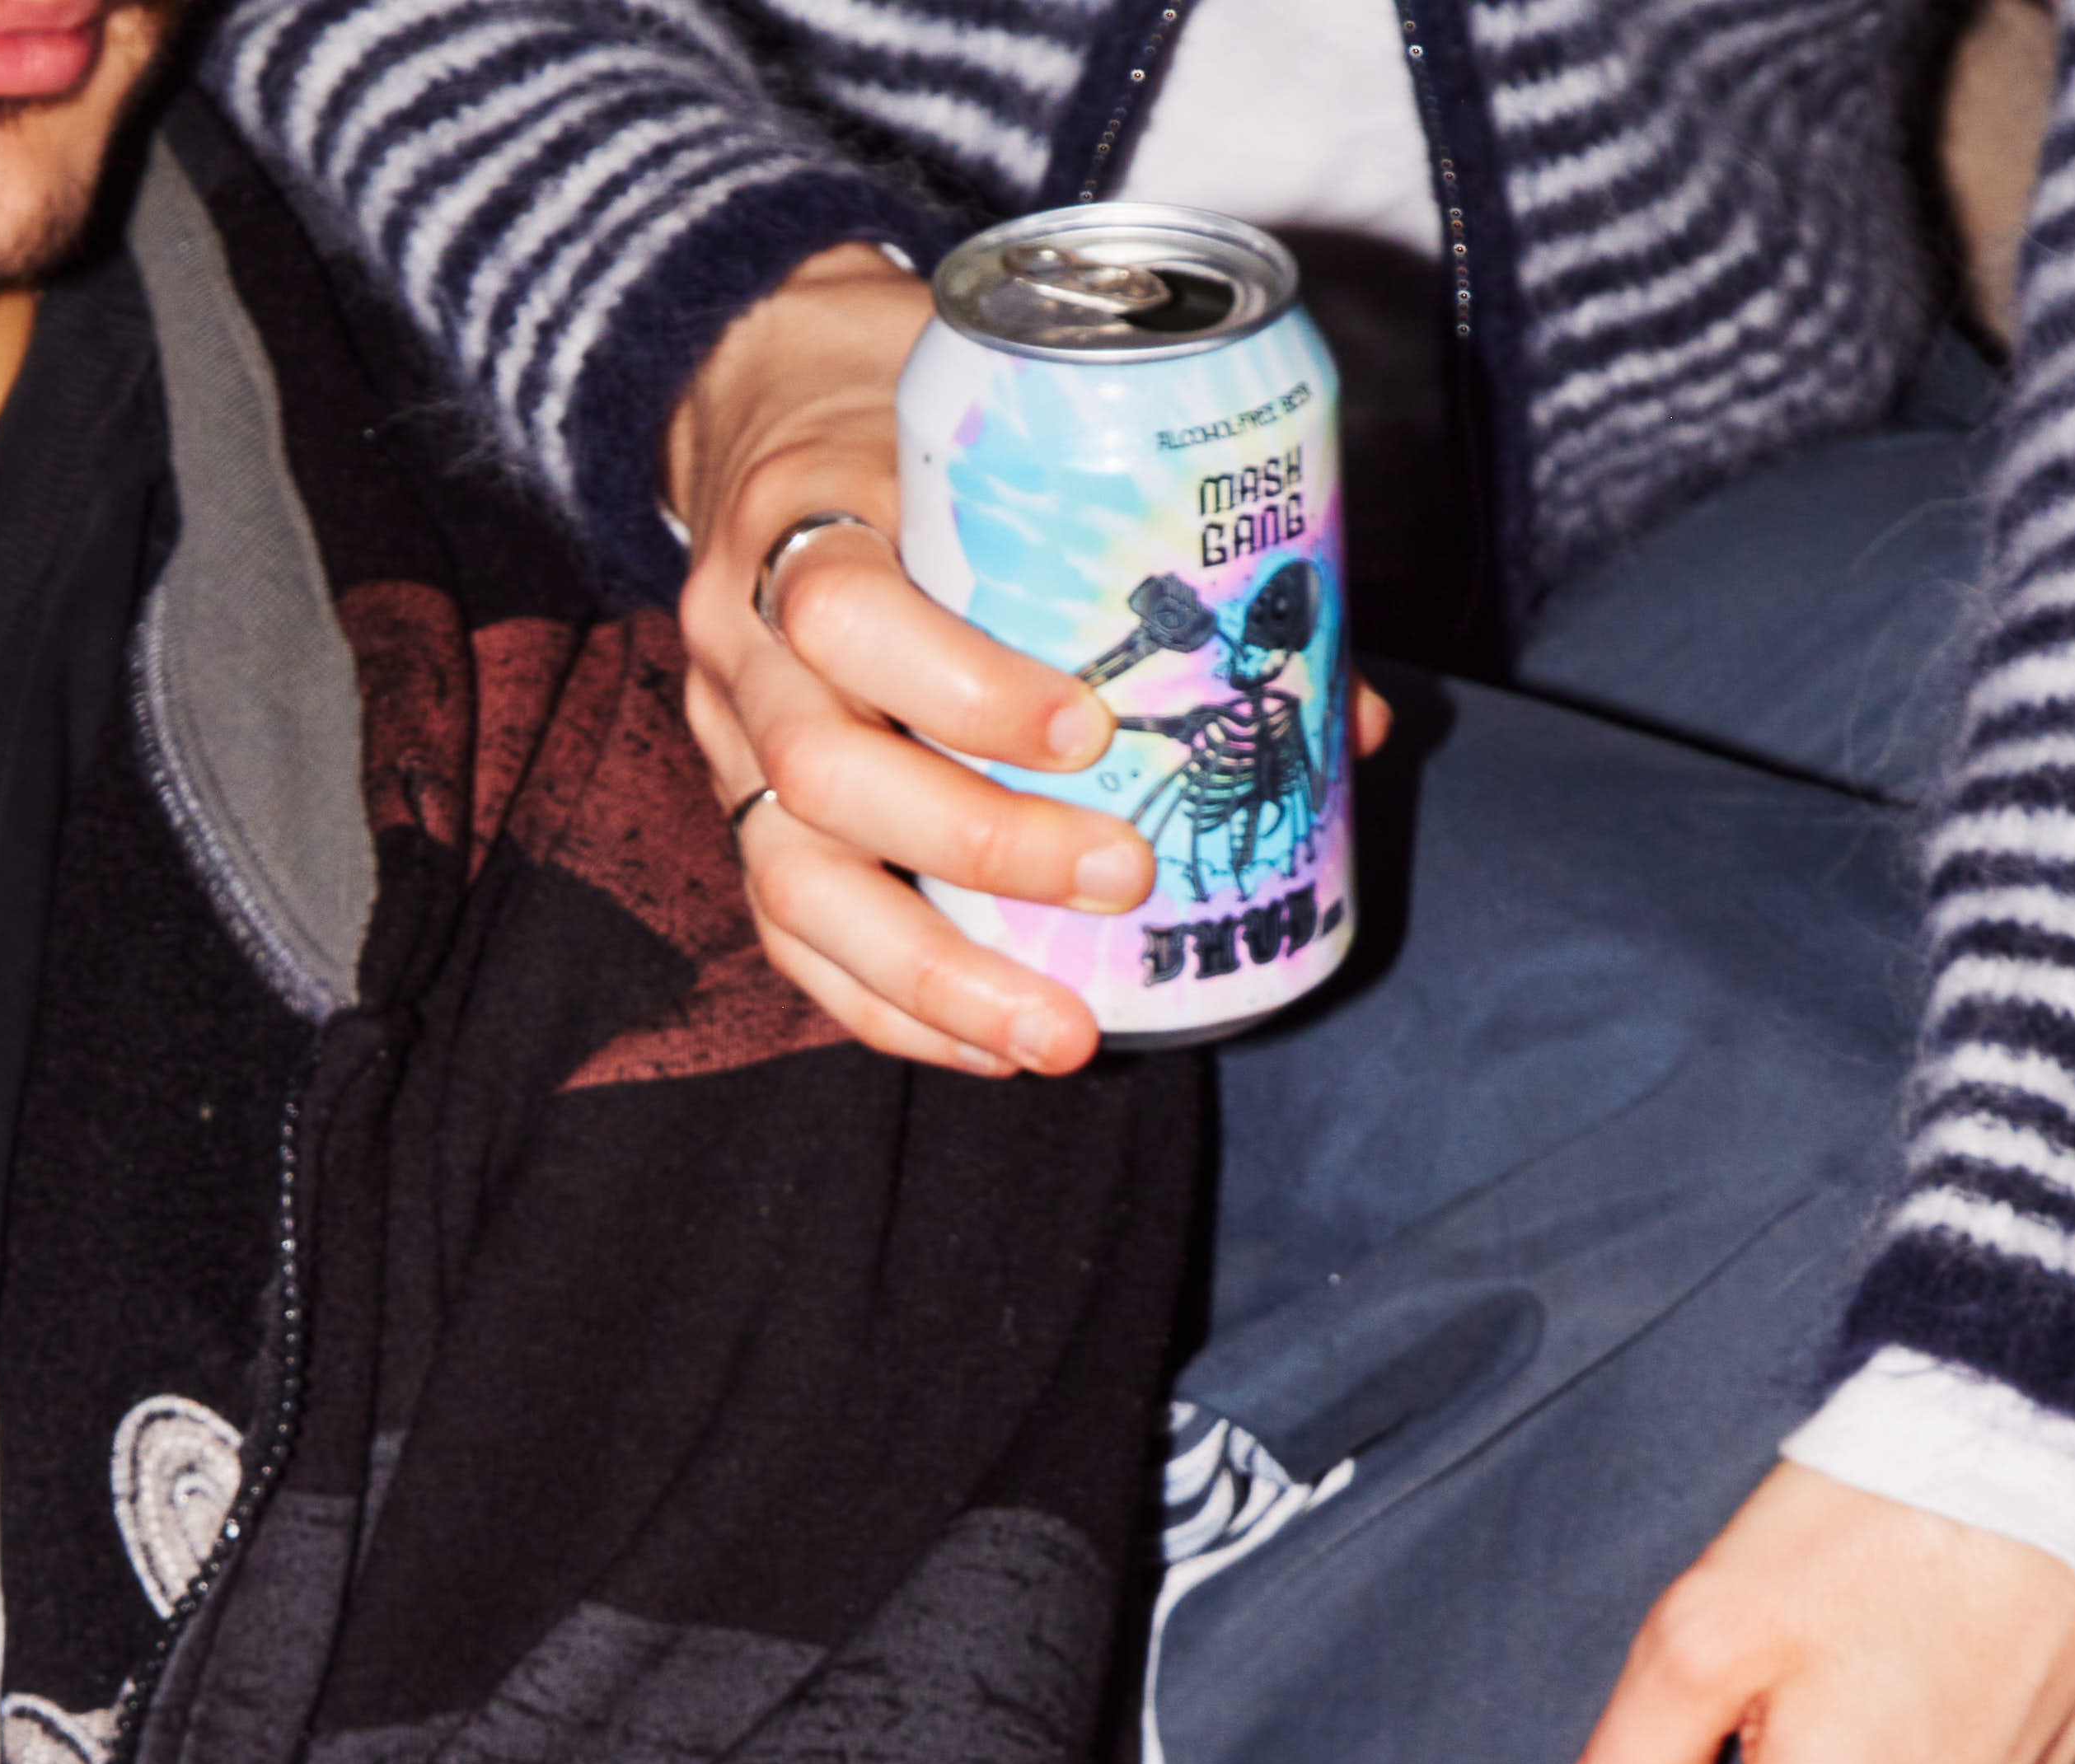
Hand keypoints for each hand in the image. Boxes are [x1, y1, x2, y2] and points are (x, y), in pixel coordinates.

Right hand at [665, 250, 1386, 1078]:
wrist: (768, 406)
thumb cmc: (910, 424)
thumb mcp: (1004, 434)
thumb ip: (1149, 548)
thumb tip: (1348, 718)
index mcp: (803, 518)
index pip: (846, 613)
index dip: (965, 687)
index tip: (1091, 732)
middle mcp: (744, 642)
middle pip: (825, 772)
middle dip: (980, 847)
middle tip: (1120, 878)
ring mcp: (726, 743)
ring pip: (796, 882)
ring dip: (935, 975)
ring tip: (1059, 1033)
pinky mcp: (739, 819)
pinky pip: (793, 940)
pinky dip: (893, 1009)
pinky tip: (990, 1046)